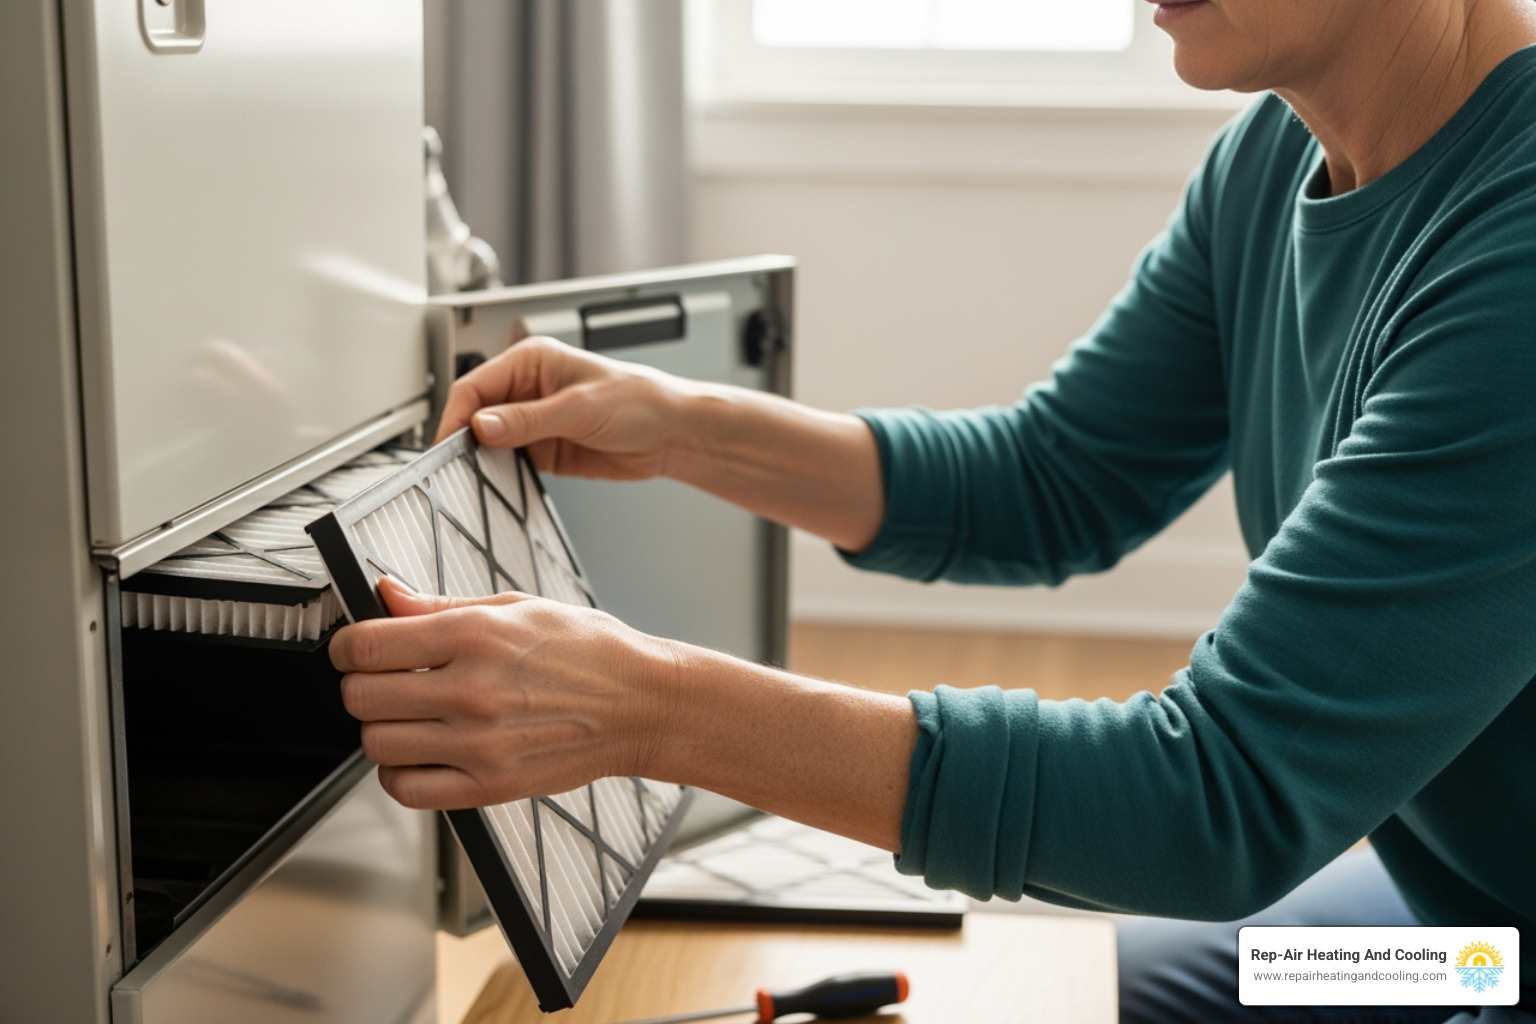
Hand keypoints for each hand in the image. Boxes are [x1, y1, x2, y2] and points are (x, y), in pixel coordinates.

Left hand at [328, 577, 681, 808]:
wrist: (643, 705)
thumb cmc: (589, 651)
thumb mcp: (517, 606)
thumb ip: (441, 605)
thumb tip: (386, 595)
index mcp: (476, 635)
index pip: (366, 645)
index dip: (347, 646)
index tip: (356, 648)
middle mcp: (473, 690)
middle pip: (360, 697)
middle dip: (362, 685)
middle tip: (386, 680)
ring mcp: (480, 744)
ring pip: (376, 744)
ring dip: (381, 729)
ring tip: (410, 716)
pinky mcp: (490, 786)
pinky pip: (407, 790)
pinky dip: (401, 773)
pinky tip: (422, 751)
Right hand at [435, 335, 697, 480]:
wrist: (672, 434)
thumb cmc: (639, 401)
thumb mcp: (580, 408)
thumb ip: (528, 419)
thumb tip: (482, 426)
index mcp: (531, 362)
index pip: (475, 386)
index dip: (457, 416)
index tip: (447, 444)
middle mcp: (527, 389)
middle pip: (476, 414)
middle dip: (464, 439)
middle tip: (453, 467)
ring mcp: (533, 422)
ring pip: (489, 442)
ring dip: (480, 459)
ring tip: (471, 479)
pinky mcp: (544, 450)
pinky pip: (509, 463)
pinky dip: (500, 474)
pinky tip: (497, 485)